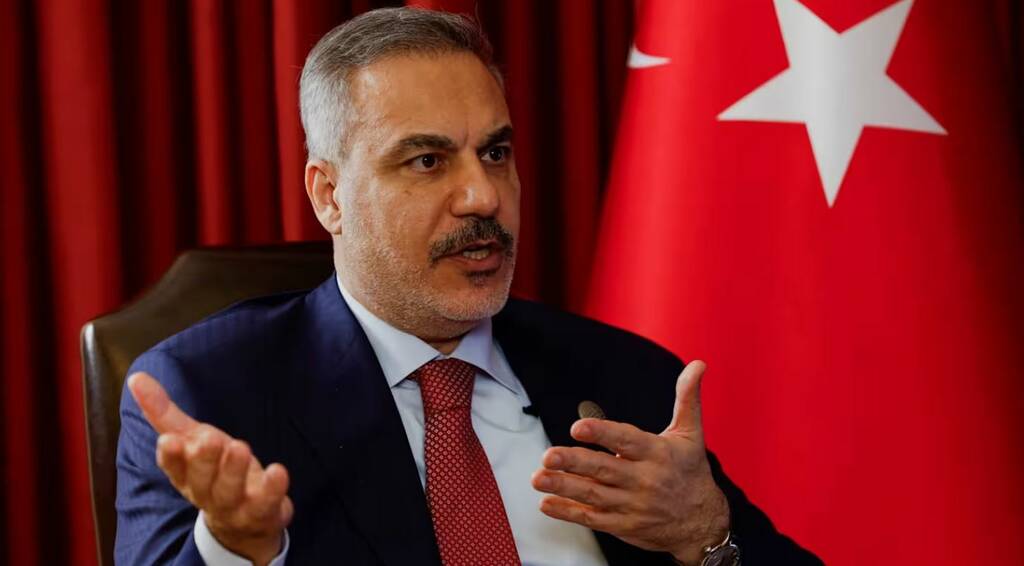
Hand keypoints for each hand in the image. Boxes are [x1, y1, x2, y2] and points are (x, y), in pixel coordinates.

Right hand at [127, 372, 292, 565]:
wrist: (245, 520)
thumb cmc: (215, 471)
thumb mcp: (191, 439)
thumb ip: (165, 413)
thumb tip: (136, 377)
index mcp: (185, 476)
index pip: (173, 468)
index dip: (171, 457)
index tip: (169, 441)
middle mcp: (206, 494)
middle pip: (201, 481)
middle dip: (204, 461)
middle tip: (209, 439)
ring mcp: (235, 507)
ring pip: (230, 493)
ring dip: (234, 472)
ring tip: (239, 448)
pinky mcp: (262, 512)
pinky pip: (266, 503)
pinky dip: (272, 489)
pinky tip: (277, 471)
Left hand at [531, 360, 729, 565]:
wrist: (702, 523)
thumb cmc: (691, 472)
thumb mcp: (690, 434)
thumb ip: (687, 397)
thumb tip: (697, 364)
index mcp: (656, 453)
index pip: (626, 441)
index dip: (602, 433)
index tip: (578, 427)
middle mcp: (643, 479)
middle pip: (604, 469)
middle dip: (574, 462)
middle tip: (548, 455)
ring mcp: (631, 504)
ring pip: (594, 494)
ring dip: (564, 486)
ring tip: (538, 478)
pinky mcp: (622, 525)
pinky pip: (592, 518)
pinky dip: (568, 512)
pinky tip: (547, 503)